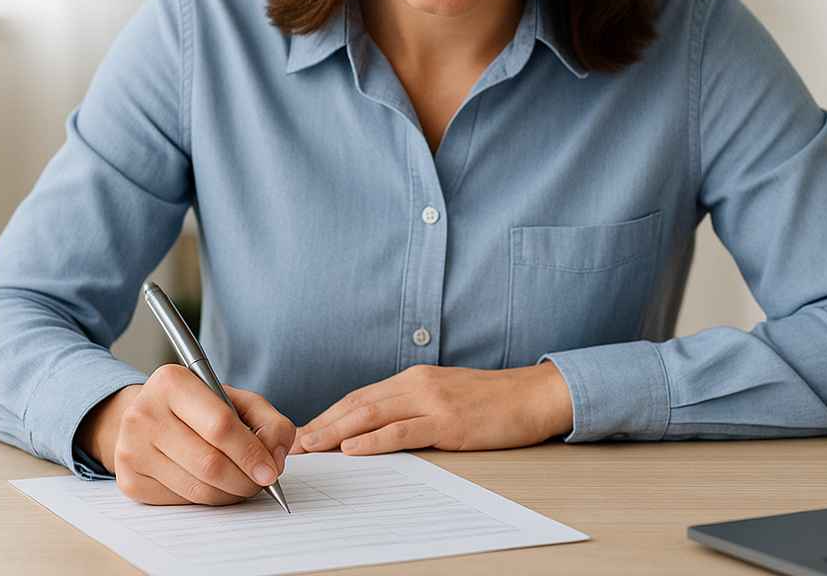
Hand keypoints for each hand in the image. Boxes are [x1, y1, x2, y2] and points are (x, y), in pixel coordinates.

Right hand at [105, 364, 295, 505]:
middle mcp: (144, 414)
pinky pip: (180, 501)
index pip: (220, 425)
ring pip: (196, 488)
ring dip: (229, 493)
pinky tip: (215, 486)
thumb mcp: (235, 399)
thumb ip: (267, 420)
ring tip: (243, 484)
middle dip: (245, 479)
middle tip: (262, 482)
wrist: (148, 416)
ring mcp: (131, 450)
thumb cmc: (198, 407)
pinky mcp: (129, 481)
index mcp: (172, 382)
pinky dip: (207, 499)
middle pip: (209, 462)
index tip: (271, 471)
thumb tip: (275, 457)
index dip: (251, 453)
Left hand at [290, 362, 572, 455]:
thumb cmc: (491, 400)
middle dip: (323, 423)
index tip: (305, 431)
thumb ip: (414, 404)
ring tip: (311, 447)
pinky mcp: (448, 422)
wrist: (531, 395)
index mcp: (414, 378)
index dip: (329, 413)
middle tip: (295, 443)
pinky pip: (403, 431)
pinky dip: (373, 440)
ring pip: (372, 415)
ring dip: (336, 432)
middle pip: (358, 403)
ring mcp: (432, 401)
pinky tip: (353, 448)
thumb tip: (380, 427)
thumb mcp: (445, 394)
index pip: (361, 395)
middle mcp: (417, 384)